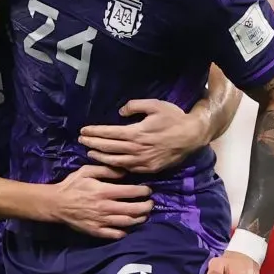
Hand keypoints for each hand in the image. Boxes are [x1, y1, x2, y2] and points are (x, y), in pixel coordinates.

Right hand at [51, 165, 153, 238]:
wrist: (56, 204)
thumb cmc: (72, 185)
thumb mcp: (86, 171)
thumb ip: (106, 170)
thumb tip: (124, 172)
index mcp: (103, 191)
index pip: (130, 191)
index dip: (143, 191)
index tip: (148, 190)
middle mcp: (105, 207)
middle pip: (133, 209)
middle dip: (146, 206)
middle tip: (150, 203)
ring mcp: (101, 221)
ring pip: (127, 223)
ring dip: (139, 219)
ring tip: (144, 215)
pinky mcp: (96, 231)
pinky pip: (115, 234)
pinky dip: (125, 232)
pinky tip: (128, 227)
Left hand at [78, 99, 206, 173]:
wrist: (192, 136)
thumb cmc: (173, 118)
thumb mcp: (155, 105)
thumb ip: (135, 106)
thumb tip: (120, 112)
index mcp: (136, 133)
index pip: (109, 133)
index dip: (94, 132)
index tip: (83, 131)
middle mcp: (137, 149)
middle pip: (109, 148)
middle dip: (93, 144)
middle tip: (81, 141)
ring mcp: (143, 161)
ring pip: (116, 161)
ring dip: (101, 157)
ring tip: (90, 152)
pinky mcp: (149, 168)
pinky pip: (128, 169)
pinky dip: (116, 167)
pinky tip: (109, 164)